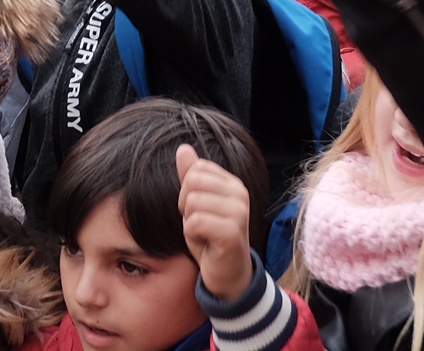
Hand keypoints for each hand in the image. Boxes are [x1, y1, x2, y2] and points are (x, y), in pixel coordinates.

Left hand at [175, 145, 254, 301]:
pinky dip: (192, 236)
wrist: (228, 276)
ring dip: (190, 224)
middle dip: (186, 207)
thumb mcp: (198, 204)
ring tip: (205, 236)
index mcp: (233, 184)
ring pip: (192, 203)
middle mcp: (240, 194)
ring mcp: (239, 213)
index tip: (201, 212)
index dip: (188, 193)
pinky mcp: (232, 232)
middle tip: (201, 225)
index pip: (195, 170)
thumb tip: (183, 148)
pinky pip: (195, 222)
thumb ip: (191, 177)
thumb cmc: (211, 238)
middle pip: (191, 183)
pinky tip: (206, 245)